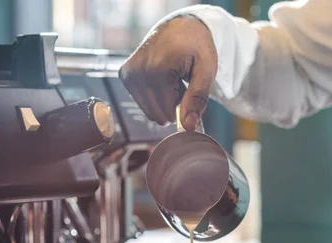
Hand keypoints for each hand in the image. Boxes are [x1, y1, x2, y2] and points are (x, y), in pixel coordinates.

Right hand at [119, 15, 216, 129]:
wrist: (181, 26)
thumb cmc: (196, 46)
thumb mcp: (206, 70)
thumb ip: (197, 99)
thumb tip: (187, 126)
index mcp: (157, 69)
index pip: (169, 111)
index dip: (184, 107)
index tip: (190, 89)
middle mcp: (138, 71)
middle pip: (157, 114)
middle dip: (173, 106)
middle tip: (182, 84)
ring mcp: (128, 73)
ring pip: (149, 111)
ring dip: (164, 102)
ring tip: (173, 80)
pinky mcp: (125, 75)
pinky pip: (142, 102)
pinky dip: (155, 96)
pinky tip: (162, 80)